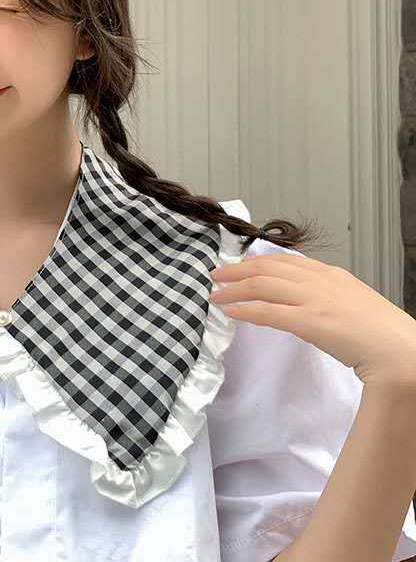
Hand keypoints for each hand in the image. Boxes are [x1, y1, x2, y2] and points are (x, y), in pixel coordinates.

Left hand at [209, 253, 415, 390]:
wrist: (402, 352)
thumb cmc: (383, 335)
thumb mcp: (352, 304)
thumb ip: (328, 299)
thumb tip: (304, 306)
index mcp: (332, 275)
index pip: (286, 261)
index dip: (259, 261)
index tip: (242, 264)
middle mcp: (320, 281)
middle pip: (267, 268)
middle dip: (237, 270)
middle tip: (217, 274)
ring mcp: (314, 300)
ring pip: (261, 285)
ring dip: (233, 288)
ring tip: (216, 293)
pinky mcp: (309, 321)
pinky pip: (266, 311)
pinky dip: (244, 310)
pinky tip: (230, 312)